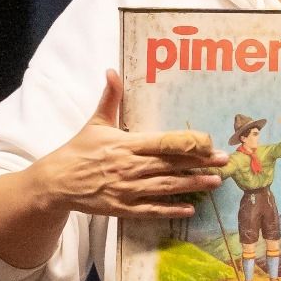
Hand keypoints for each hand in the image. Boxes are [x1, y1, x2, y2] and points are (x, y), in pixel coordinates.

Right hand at [28, 70, 226, 218]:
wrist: (57, 181)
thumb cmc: (78, 150)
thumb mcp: (95, 122)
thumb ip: (110, 97)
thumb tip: (112, 71)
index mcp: (125, 144)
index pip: (163, 142)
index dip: (188, 143)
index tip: (209, 142)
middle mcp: (129, 167)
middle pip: (171, 164)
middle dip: (200, 163)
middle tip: (223, 162)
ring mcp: (126, 189)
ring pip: (165, 187)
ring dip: (192, 185)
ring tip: (214, 182)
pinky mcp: (122, 207)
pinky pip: (150, 210)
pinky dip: (170, 209)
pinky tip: (189, 208)